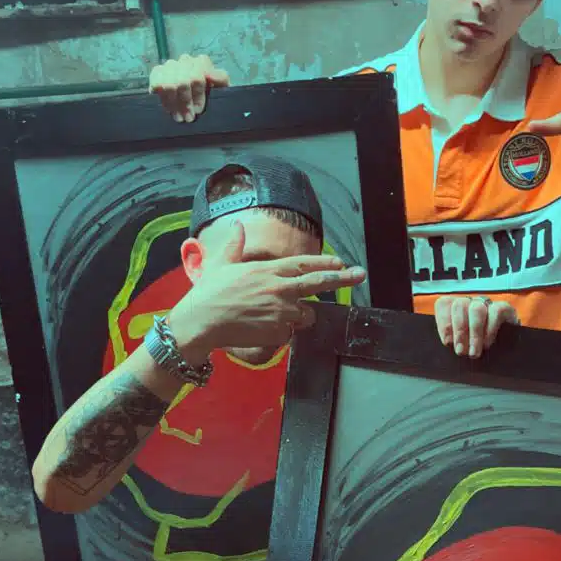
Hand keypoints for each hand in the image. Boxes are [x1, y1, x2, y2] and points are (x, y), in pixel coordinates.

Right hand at [149, 53, 230, 122]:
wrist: (204, 104)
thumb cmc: (213, 97)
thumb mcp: (222, 89)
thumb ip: (220, 79)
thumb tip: (208, 74)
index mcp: (201, 62)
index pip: (196, 76)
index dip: (197, 96)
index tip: (198, 111)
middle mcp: (185, 61)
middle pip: (181, 82)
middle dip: (185, 103)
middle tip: (188, 118)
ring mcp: (170, 66)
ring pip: (168, 84)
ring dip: (173, 104)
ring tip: (178, 117)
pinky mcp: (157, 73)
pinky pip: (156, 82)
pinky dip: (161, 97)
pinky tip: (167, 108)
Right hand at [167, 222, 365, 358]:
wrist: (201, 322)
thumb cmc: (209, 293)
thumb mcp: (221, 263)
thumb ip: (234, 245)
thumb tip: (237, 225)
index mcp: (269, 270)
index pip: (304, 263)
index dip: (324, 262)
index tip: (340, 261)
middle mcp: (281, 288)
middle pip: (319, 282)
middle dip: (343, 277)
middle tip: (360, 274)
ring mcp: (282, 311)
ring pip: (303, 316)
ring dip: (296, 317)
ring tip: (268, 316)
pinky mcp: (279, 331)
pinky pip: (288, 335)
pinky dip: (279, 335)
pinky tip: (259, 330)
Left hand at [434, 295, 518, 357]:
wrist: (506, 352)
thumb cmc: (475, 348)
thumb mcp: (461, 345)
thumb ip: (452, 341)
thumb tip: (449, 344)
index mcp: (454, 308)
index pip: (444, 304)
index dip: (444, 323)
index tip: (447, 342)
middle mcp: (469, 302)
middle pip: (460, 305)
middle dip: (459, 331)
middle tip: (461, 351)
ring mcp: (487, 304)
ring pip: (477, 309)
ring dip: (474, 333)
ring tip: (474, 352)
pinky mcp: (504, 308)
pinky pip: (496, 312)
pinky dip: (490, 330)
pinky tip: (487, 344)